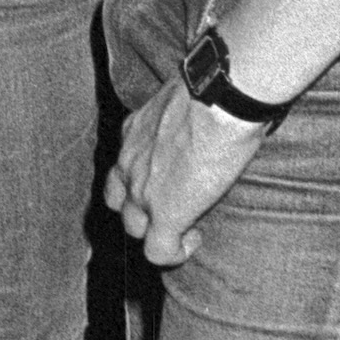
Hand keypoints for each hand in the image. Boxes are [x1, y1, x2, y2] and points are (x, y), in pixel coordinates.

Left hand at [104, 71, 264, 265]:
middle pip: (119, 201)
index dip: (139, 179)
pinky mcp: (166, 213)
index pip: (122, 165)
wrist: (220, 99)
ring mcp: (143, 191)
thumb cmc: (213, 87)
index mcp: (134, 132)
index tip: (169, 177)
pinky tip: (194, 239)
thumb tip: (205, 108)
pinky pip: (159, 251)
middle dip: (143, 208)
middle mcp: (129, 163)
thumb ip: (182, 111)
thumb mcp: (184, 96)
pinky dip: (175, 252)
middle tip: (177, 203)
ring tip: (186, 225)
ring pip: (134, 227)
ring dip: (156, 230)